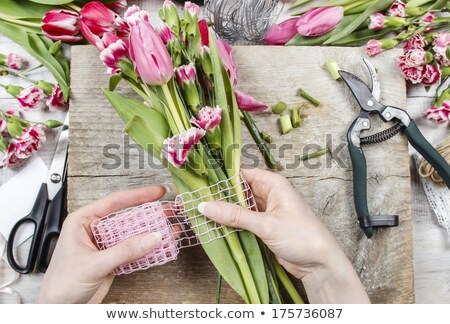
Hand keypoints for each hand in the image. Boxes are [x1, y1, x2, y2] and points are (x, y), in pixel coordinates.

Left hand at [37, 186, 165, 303]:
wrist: (60, 310)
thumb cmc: (61, 285)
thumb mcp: (94, 264)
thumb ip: (124, 251)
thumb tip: (152, 237)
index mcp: (83, 221)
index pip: (114, 202)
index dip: (138, 195)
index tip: (157, 192)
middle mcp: (95, 230)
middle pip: (128, 217)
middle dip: (151, 214)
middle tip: (170, 209)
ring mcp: (106, 245)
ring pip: (134, 234)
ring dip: (153, 232)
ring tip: (172, 226)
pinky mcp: (113, 260)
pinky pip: (134, 250)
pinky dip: (149, 249)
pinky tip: (163, 245)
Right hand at [198, 168, 369, 303]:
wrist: (319, 264)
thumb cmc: (301, 236)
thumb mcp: (266, 224)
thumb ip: (235, 215)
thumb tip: (206, 206)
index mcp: (272, 183)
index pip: (241, 174)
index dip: (221, 178)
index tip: (199, 183)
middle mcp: (268, 194)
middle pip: (238, 191)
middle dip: (220, 196)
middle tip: (194, 200)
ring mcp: (266, 211)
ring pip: (239, 207)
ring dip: (225, 211)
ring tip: (199, 213)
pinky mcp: (264, 227)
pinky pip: (243, 221)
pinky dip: (231, 223)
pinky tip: (215, 226)